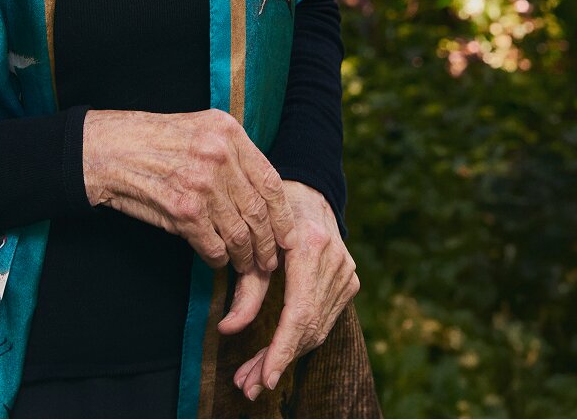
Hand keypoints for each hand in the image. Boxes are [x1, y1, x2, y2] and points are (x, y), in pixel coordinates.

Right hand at [82, 108, 296, 274]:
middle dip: (268, 243)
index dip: (283, 215)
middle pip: (258, 212)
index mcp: (228, 132)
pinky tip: (218, 259)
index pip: (271, 181)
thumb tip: (262, 190)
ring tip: (245, 265)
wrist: (111, 149)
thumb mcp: (201, 128)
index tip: (289, 235)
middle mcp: (219, 156)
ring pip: (239, 233)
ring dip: (245, 257)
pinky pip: (213, 246)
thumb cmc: (155, 140)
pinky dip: (219, 259)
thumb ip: (233, 152)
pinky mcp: (183, 211)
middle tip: (269, 260)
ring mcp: (202, 184)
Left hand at [217, 179, 359, 400]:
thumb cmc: (273, 209)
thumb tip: (227, 330)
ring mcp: (346, 272)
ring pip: (316, 330)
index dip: (282, 349)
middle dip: (276, 360)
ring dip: (285, 356)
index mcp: (311, 245)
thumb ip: (245, 286)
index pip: (300, 312)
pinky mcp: (349, 280)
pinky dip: (299, 340)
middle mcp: (336, 261)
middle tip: (247, 385)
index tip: (266, 378)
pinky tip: (275, 354)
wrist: (310, 190)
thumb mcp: (252, 239)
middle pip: (308, 328)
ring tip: (253, 376)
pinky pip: (323, 320)